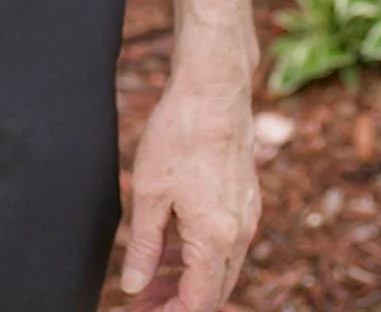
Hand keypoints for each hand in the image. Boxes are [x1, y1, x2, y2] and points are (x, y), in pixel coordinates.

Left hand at [119, 75, 260, 311]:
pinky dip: (197, 252)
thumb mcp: (149, 194)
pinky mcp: (245, 200)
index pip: (198, 303)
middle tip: (140, 300)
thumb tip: (133, 285)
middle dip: (175, 301)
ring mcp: (246, 217)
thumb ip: (143, 246)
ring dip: (185, 278)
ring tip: (148, 277)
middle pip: (211, 291)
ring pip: (218, 267)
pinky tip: (170, 244)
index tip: (140, 311)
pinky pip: (223, 242)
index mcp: (216, 239)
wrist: (213, 90)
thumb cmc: (179, 135)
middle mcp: (239, 234)